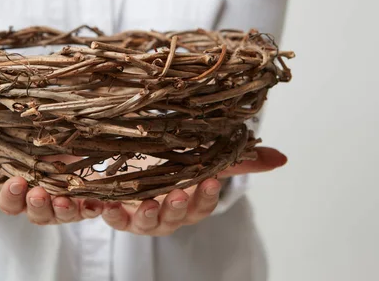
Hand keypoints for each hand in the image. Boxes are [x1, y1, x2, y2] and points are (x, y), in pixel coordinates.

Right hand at [0, 137, 103, 224]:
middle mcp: (36, 200)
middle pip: (37, 212)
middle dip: (38, 204)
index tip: (16, 181)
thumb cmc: (7, 144)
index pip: (9, 201)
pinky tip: (99, 203)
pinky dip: (92, 206)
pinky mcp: (80, 193)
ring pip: (61, 212)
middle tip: (41, 193)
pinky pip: (86, 205)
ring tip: (68, 201)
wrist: (34, 139)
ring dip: (66, 209)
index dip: (11, 194)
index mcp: (13, 191)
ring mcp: (59, 199)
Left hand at [101, 148, 286, 235]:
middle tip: (177, 195)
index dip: (208, 195)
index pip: (203, 204)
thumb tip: (281, 158)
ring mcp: (138, 214)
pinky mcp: (113, 210)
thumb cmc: (171, 160)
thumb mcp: (202, 155)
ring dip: (142, 215)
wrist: (132, 158)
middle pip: (173, 217)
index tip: (212, 178)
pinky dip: (104, 214)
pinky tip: (96, 204)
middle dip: (176, 208)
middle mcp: (165, 212)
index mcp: (188, 201)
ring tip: (141, 204)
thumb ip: (239, 159)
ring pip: (143, 223)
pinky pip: (108, 218)